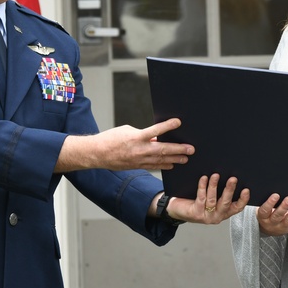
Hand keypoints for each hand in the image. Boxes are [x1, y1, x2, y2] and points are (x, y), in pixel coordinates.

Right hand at [56, 118, 193, 172]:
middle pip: (164, 149)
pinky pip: (154, 166)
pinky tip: (172, 165)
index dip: (168, 126)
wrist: (97, 154)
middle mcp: (140, 150)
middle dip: (179, 149)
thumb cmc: (111, 138)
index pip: (156, 130)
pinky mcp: (137, 166)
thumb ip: (143, 134)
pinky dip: (164, 165)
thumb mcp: (128, 131)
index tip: (178, 121)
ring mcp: (139, 160)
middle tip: (191, 149)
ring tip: (186, 158)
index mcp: (137, 137)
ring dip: (175, 159)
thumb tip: (156, 137)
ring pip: (161, 160)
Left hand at [166, 174, 249, 224]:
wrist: (177, 210)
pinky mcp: (196, 213)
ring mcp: (207, 216)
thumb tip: (227, 175)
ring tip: (215, 175)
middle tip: (233, 179)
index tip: (246, 190)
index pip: (237, 208)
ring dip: (214, 186)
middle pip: (226, 203)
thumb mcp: (211, 198)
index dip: (243, 200)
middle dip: (230, 190)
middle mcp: (217, 216)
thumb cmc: (196, 202)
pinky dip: (203, 187)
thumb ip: (220, 192)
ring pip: (213, 200)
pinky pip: (201, 198)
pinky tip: (204, 178)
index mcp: (224, 213)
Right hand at [257, 193, 287, 235]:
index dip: (270, 203)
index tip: (276, 195)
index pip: (265, 210)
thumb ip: (266, 201)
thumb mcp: (263, 208)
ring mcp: (281, 226)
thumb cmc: (266, 214)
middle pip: (277, 216)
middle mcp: (272, 223)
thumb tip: (273, 189)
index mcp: (263, 217)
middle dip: (284, 207)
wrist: (269, 229)